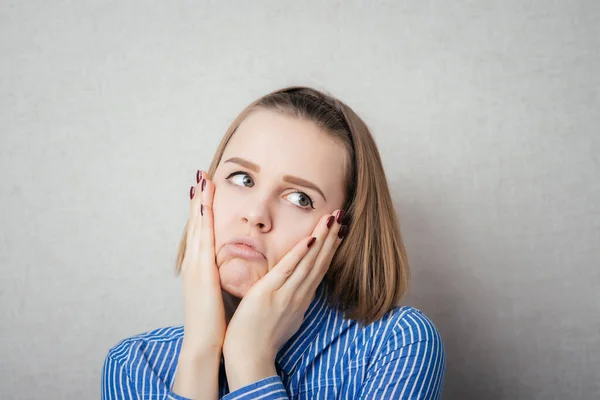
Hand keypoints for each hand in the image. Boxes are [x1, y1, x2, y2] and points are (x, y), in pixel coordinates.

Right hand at [179, 170, 223, 353]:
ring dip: (198, 202)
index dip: (201, 210)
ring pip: (197, 226)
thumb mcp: (216, 292)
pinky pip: (202, 239)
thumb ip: (219, 277)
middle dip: (197, 199)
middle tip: (200, 175)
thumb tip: (226, 267)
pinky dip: (202, 220)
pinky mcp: (200, 271)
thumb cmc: (213, 320)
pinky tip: (204, 204)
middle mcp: (194, 262)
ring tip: (200, 181)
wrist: (204, 342)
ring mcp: (195, 265)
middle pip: (196, 224)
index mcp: (199, 267)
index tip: (205, 190)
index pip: (201, 232)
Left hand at [222, 210, 345, 389]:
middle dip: (331, 238)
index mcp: (301, 300)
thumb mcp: (283, 318)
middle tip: (341, 216)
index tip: (338, 232)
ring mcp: (286, 295)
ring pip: (309, 262)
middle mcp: (299, 296)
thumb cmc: (261, 340)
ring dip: (322, 238)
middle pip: (320, 262)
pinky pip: (288, 270)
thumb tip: (294, 291)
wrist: (249, 359)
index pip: (319, 269)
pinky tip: (310, 239)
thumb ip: (289, 301)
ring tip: (331, 218)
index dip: (330, 249)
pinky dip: (300, 254)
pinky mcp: (269, 294)